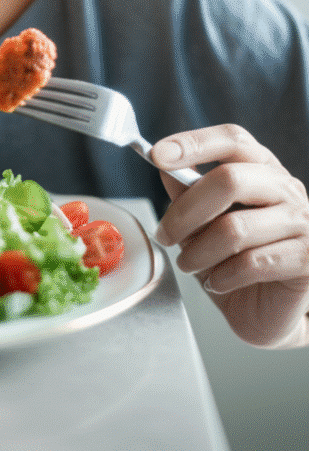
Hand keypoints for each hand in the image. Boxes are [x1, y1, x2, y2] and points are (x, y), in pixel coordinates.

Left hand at [151, 124, 308, 348]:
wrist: (266, 309)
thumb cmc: (232, 258)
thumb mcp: (201, 221)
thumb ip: (186, 192)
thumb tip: (165, 167)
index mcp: (260, 168)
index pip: (232, 140)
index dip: (193, 143)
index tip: (157, 155)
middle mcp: (286, 188)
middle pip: (229, 179)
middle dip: (185, 210)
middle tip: (164, 234)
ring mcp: (303, 222)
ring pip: (235, 228)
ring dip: (199, 252)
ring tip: (188, 264)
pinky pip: (253, 263)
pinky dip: (223, 276)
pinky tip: (217, 281)